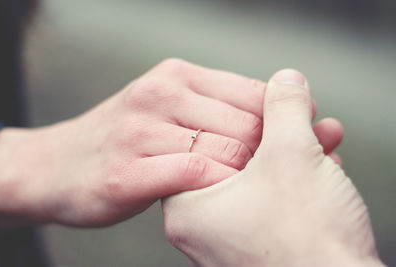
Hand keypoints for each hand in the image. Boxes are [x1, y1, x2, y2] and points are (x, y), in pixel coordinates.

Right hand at [0, 59, 340, 227]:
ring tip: (264, 191)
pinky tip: (227, 202)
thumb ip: (211, 109)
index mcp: (176, 77)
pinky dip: (220, 190)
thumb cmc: (122, 141)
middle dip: (277, 151)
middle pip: (245, 123)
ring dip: (252, 175)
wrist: (55, 165)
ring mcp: (141, 132)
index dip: (284, 120)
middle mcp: (160, 95)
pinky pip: (194, 177)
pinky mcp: (127, 173)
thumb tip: (271, 117)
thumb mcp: (165, 108)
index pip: (252, 94)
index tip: (303, 141)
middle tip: (294, 173)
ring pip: (225, 150)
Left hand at [163, 69, 383, 266]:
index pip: (207, 141)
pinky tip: (327, 166)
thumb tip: (285, 80)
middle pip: (239, 158)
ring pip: (262, 179)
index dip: (247, 116)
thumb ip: (283, 109)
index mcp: (189, 207)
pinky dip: (300, 182)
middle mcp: (202, 228)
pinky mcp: (260, 249)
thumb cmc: (306, 241)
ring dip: (297, 154)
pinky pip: (275, 203)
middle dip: (281, 133)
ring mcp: (230, 241)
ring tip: (326, 137)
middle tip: (306, 117)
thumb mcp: (293, 156)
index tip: (277, 104)